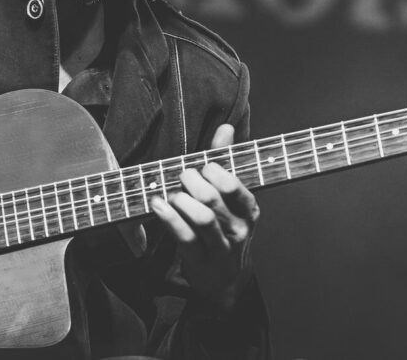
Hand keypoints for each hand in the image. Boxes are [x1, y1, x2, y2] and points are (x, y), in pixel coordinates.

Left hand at [150, 123, 259, 313]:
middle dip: (191, 182)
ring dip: (181, 200)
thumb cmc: (225, 227)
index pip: (233, 183)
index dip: (213, 170)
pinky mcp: (201, 261)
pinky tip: (157, 204)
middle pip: (212, 198)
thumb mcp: (230, 196)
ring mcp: (221, 247)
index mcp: (249, 208)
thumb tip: (226, 127)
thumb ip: (225, 160)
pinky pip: (184, 237)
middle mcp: (239, 228)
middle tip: (182, 177)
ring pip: (201, 217)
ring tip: (172, 193)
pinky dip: (168, 218)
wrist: (225, 280)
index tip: (201, 166)